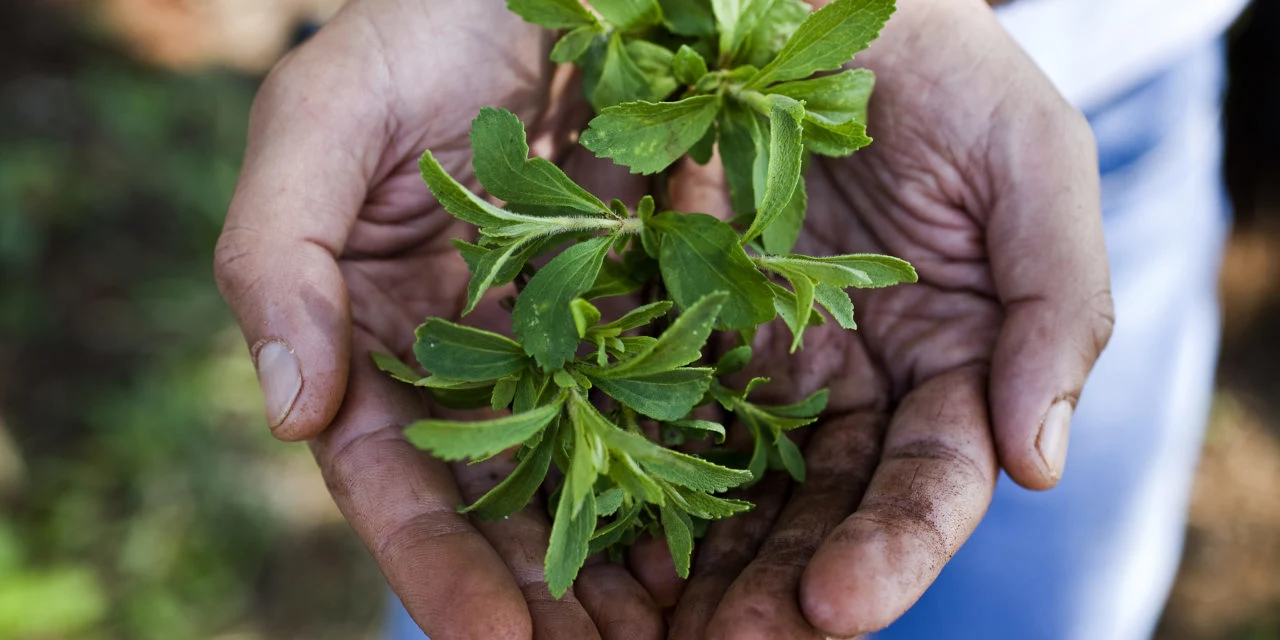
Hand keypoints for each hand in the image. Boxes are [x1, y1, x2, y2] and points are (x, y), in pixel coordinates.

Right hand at [213, 1, 662, 636]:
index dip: (435, 564)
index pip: (399, 480)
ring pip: (609, 474)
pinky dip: (714, 474)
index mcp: (390, 337)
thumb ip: (277, 253)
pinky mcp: (671, 298)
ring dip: (640, 567)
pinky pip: (697, 399)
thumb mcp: (324, 115)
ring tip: (693, 638)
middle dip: (551, 599)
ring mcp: (584, 334)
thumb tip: (288, 410)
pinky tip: (754, 537)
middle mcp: (487, 356)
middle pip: (512, 504)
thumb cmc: (415, 27)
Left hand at [654, 0, 1114, 636]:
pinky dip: (626, 477)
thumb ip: (1059, 305)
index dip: (894, 549)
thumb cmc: (946, 68)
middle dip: (782, 587)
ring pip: (733, 486)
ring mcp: (758, 354)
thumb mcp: (1030, 161)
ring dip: (702, 565)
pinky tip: (594, 537)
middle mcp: (850, 377)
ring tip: (659, 631)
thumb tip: (1040, 460)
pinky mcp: (674, 317)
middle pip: (823, 509)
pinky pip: (648, 409)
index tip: (838, 606)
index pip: (928, 481)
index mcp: (946, 358)